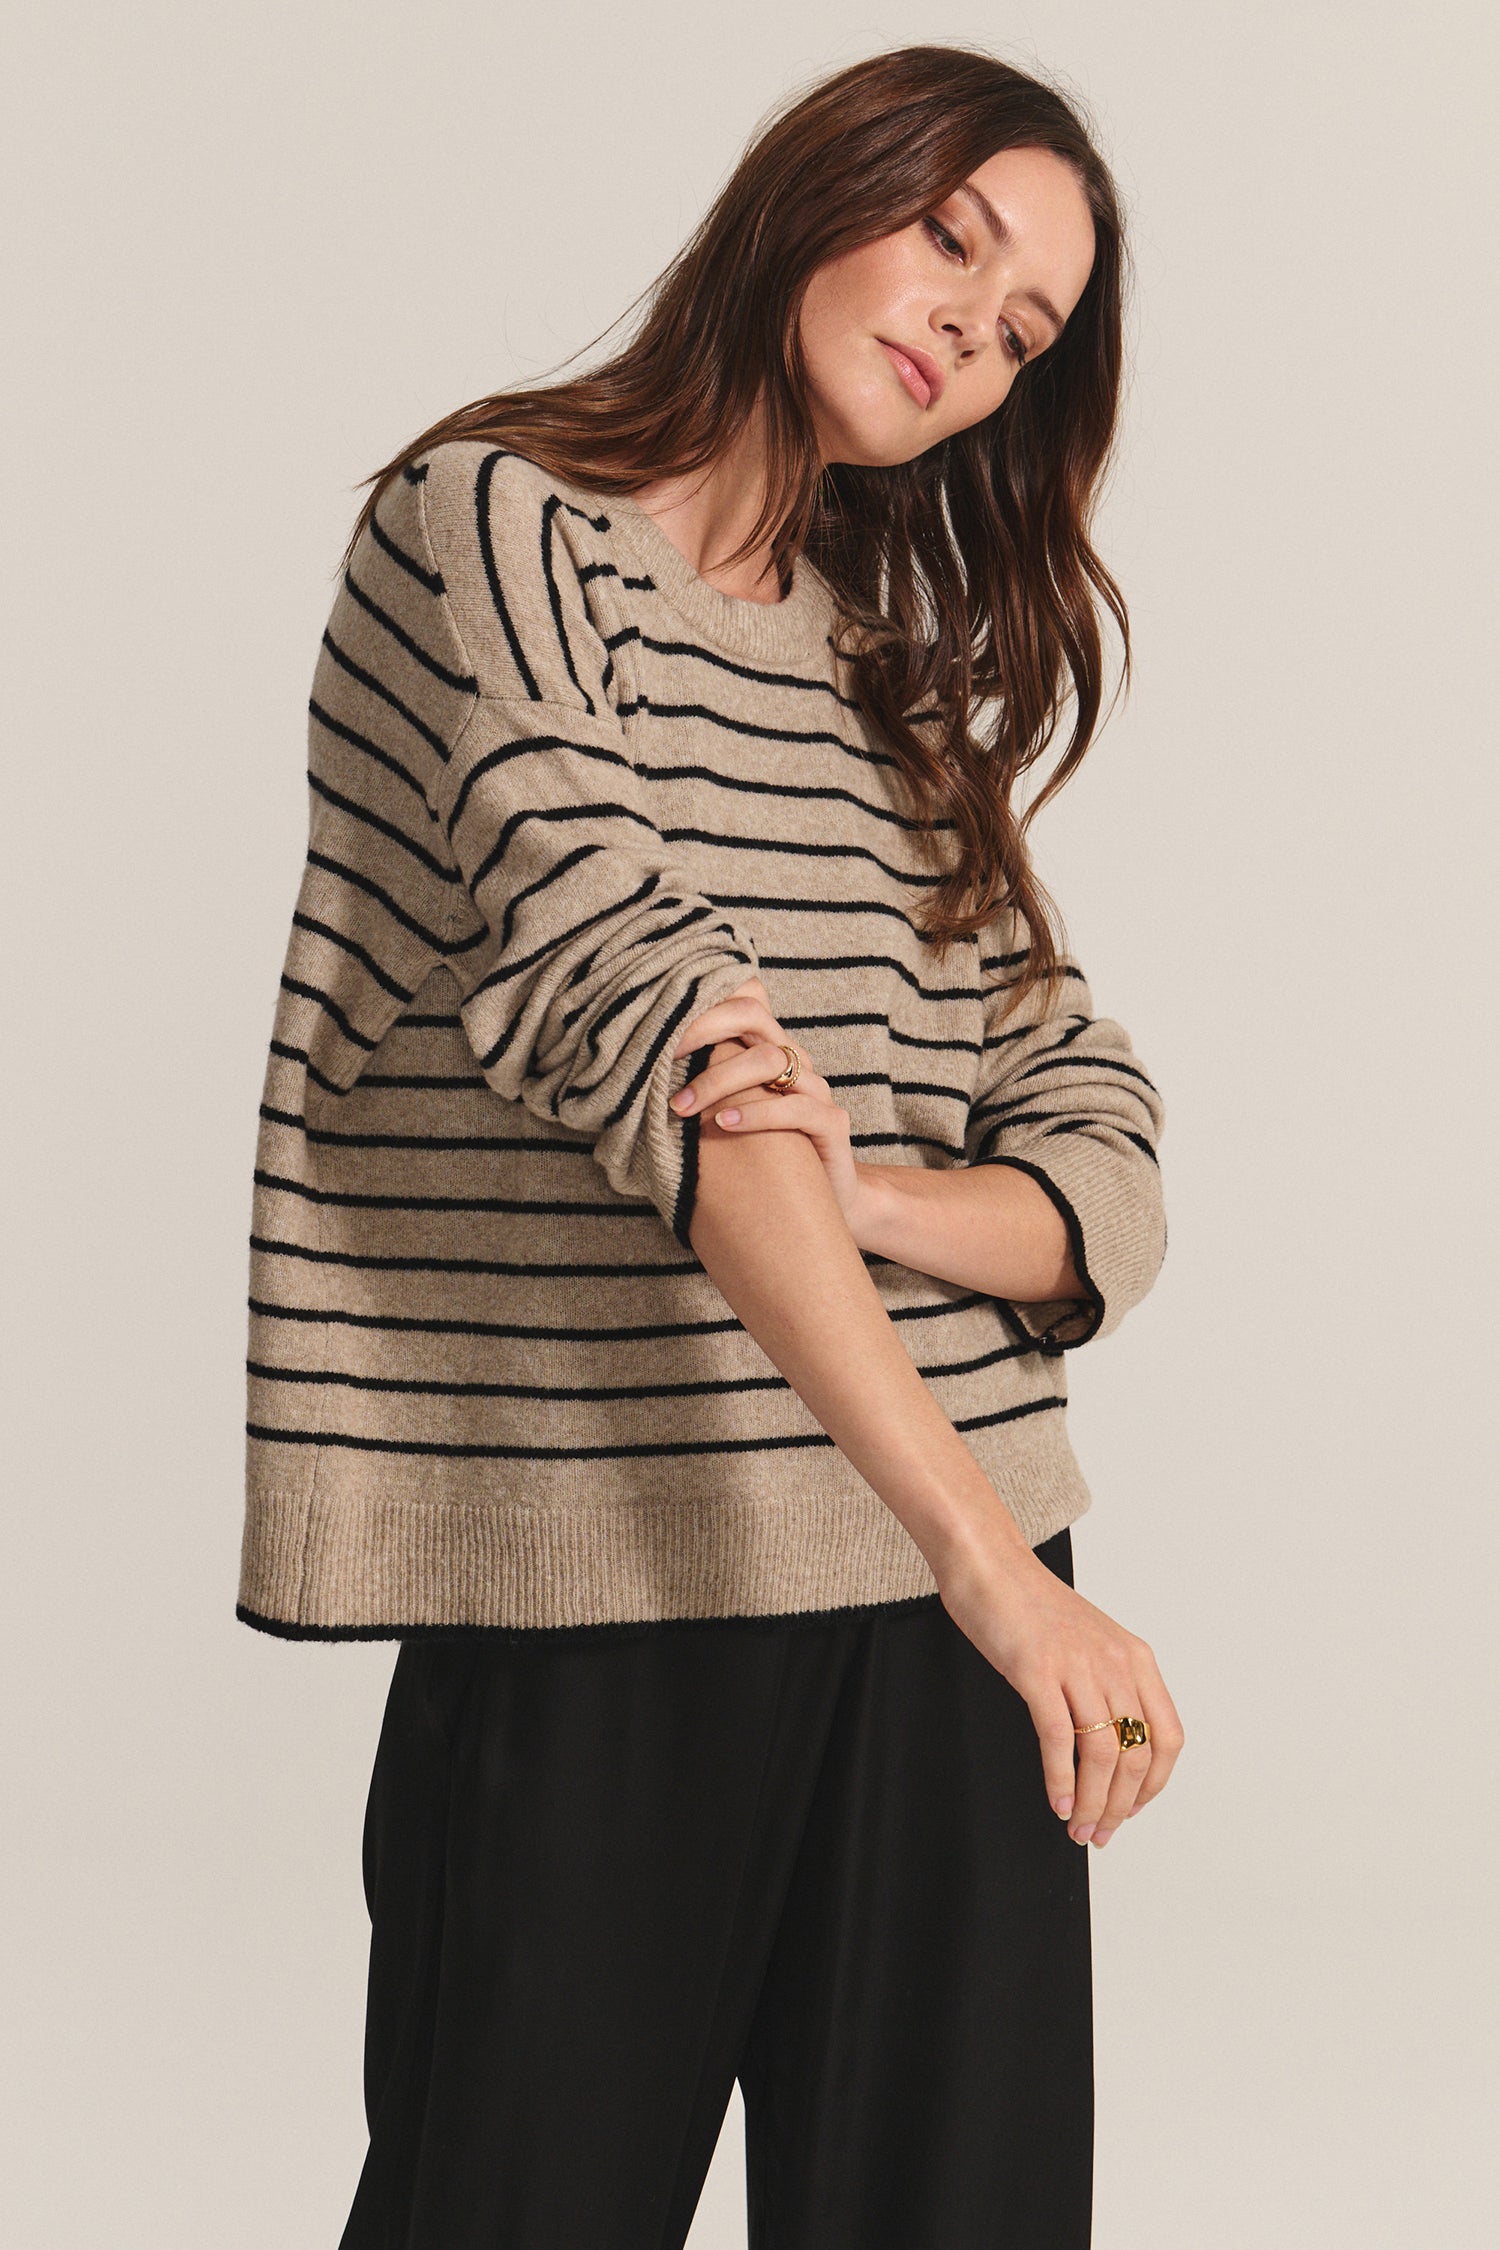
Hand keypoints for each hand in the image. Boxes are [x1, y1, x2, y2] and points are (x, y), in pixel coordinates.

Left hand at [670, 979, 866, 1228]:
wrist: (823, 1202)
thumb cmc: (764, 1156)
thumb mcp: (727, 1115)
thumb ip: (701, 1090)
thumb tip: (636, 1081)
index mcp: (769, 1050)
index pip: (743, 1000)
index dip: (705, 1001)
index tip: (661, 1023)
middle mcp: (795, 1060)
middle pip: (752, 1018)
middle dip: (702, 1030)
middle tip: (664, 1056)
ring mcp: (816, 1089)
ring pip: (769, 1060)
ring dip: (718, 1080)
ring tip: (681, 1106)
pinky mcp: (832, 1123)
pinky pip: (796, 1107)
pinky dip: (756, 1114)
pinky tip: (723, 1124)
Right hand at [936, 1516, 1184, 1846]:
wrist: (990, 1565)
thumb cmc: (1032, 1607)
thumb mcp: (1089, 1643)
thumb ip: (1107, 1685)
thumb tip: (1111, 1749)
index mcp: (1135, 1659)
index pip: (1167, 1738)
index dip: (1153, 1785)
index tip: (1130, 1810)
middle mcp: (1115, 1663)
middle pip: (1136, 1755)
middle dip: (1119, 1806)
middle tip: (1099, 1833)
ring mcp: (1077, 1665)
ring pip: (1102, 1755)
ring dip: (1091, 1803)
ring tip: (1077, 1827)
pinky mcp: (1037, 1670)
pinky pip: (1059, 1738)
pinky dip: (1060, 1780)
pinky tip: (1056, 1801)